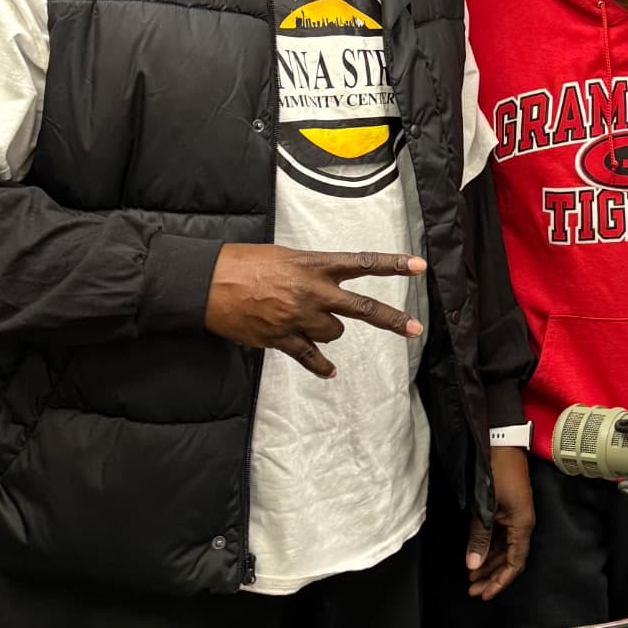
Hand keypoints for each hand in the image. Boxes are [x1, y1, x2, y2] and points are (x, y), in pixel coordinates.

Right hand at [204, 245, 425, 377]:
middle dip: (392, 319)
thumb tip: (324, 283)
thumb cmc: (242, 263)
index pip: (363, 263)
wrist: (207, 284)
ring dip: (328, 329)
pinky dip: (321, 365)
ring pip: (334, 332)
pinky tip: (330, 372)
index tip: (419, 267)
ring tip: (307, 319)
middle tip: (415, 329)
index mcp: (315, 265)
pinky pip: (311, 357)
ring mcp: (299, 318)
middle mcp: (313, 292)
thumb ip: (310, 269)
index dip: (394, 264)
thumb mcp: (284, 255)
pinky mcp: (282, 339)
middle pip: (363, 308)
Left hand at [466, 445, 534, 599]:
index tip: (485, 594)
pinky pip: (500, 537)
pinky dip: (488, 549)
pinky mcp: (507, 510)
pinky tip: (476, 556)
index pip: (514, 563)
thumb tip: (473, 565)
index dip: (500, 581)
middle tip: (473, 590)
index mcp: (522, 525)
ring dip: (488, 564)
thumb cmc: (497, 471)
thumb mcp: (485, 507)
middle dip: (491, 576)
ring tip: (471, 577)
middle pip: (509, 559)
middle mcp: (522, 524)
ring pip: (503, 550)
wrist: (501, 443)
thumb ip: (479, 537)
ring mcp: (515, 517)